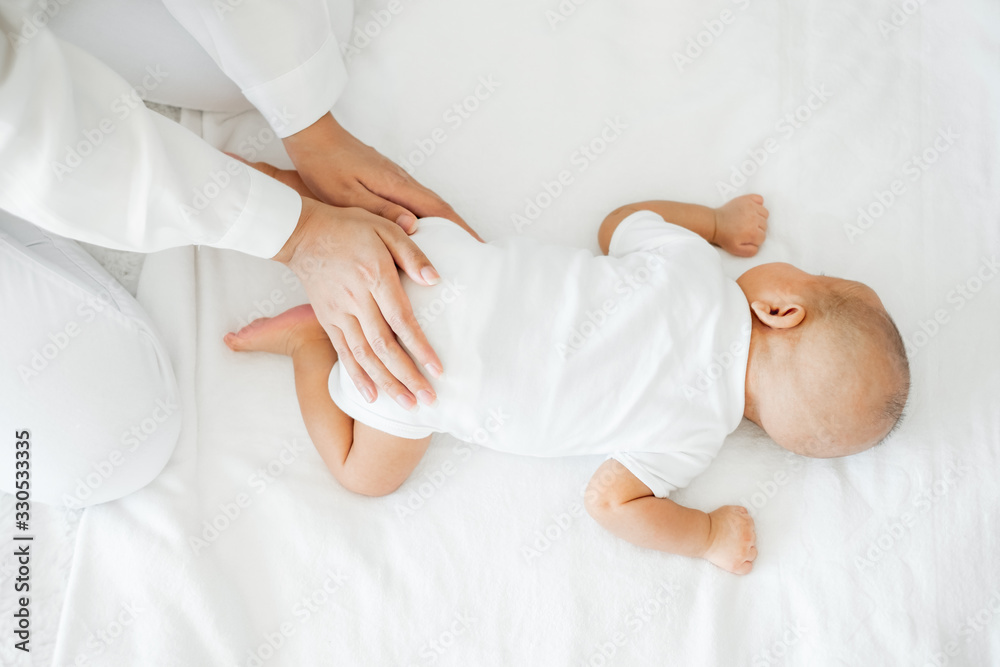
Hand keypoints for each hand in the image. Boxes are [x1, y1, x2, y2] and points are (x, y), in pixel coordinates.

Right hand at [273, 197, 443, 408]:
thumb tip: (435, 279)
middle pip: (384, 347)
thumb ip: (411, 253)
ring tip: (406, 404)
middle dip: (407, 376)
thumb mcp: (384, 228)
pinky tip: (372, 395)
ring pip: (364, 356)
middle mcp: (356, 300)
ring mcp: (339, 313)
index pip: (402, 321)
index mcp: (374, 277)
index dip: (421, 348)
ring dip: (386, 383)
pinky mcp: (327, 320)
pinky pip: (343, 353)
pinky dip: (357, 377)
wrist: (302, 233)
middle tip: (427, 399)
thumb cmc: (350, 228)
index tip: (438, 370)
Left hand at [283, 113, 481, 240]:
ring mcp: (395, 178)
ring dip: (444, 223)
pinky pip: (414, 200)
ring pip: (427, 204)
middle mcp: (402, 180)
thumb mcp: (348, 196)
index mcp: (396, 185)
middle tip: (473, 251)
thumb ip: (381, 211)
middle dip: (459, 229)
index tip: (477, 245)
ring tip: (453, 246)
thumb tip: (414, 227)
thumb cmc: (325, 166)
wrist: (313, 135)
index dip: (460, 229)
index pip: (438, 210)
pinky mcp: (386, 178)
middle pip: (439, 207)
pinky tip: (422, 228)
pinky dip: (426, 216)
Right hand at [702, 506, 757, 574]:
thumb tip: (746, 514)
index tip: (736, 532)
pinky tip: (738, 561)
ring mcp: (743, 553)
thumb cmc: (712, 522)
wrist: (702, 535)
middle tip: (732, 540)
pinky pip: (748, 568)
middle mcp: (748, 539)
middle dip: (744, 540)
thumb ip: (741, 511)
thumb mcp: (728, 509)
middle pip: (752, 541)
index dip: (743, 530)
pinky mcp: (736, 564)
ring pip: (752, 554)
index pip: (752, 528)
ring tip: (735, 550)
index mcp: (747, 525)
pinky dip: (744, 565)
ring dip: (746, 552)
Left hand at [712, 194, 768, 256]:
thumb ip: (750, 251)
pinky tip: (751, 209)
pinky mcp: (747, 199)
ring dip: (759, 217)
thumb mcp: (736, 250)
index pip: (763, 237)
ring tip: (749, 220)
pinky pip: (760, 199)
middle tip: (746, 229)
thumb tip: (758, 246)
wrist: (714, 223)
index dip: (755, 239)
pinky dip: (758, 203)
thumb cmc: (725, 236)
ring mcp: (751, 207)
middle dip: (757, 229)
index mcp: (752, 232)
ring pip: (765, 213)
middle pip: (765, 225)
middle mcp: (754, 219)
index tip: (746, 237)